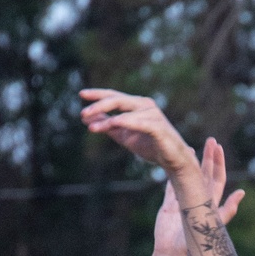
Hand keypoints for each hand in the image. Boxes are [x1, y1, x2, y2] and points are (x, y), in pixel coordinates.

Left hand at [80, 89, 195, 173]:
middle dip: (98, 105)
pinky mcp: (158, 127)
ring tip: (91, 127)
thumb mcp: (124, 136)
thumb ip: (108, 126)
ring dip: (106, 120)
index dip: (97, 95)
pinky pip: (138, 122)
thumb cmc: (151, 146)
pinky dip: (124, 122)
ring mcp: (153, 114)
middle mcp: (145, 105)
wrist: (173, 160)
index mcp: (137, 105)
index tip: (81, 94)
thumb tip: (88, 118)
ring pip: (124, 112)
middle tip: (83, 113)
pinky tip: (112, 124)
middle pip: (117, 99)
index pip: (114, 95)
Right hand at [151, 137, 244, 255]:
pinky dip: (172, 174)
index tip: (218, 147)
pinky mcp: (169, 206)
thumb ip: (227, 209)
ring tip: (190, 147)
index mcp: (211, 204)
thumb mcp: (214, 224)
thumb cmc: (196, 244)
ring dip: (191, 164)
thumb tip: (242, 193)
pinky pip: (171, 186)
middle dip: (209, 158)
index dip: (219, 163)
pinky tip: (172, 163)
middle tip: (210, 140)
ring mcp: (183, 203)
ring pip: (188, 178)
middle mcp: (198, 202)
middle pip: (205, 175)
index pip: (218, 179)